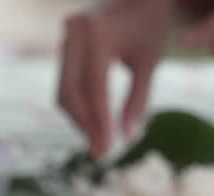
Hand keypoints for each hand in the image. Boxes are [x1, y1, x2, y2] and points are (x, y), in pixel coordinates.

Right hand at [58, 0, 174, 157]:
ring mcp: (66, 37)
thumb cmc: (149, 25)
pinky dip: (78, 105)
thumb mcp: (149, 62)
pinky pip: (65, 82)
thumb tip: (127, 137)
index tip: (108, 148)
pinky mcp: (64, 44)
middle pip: (71, 92)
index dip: (99, 121)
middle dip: (85, 125)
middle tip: (101, 152)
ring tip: (98, 140)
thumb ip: (138, 100)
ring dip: (79, 119)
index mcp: (99, 34)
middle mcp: (76, 34)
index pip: (95, 87)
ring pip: (64, 90)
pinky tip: (92, 122)